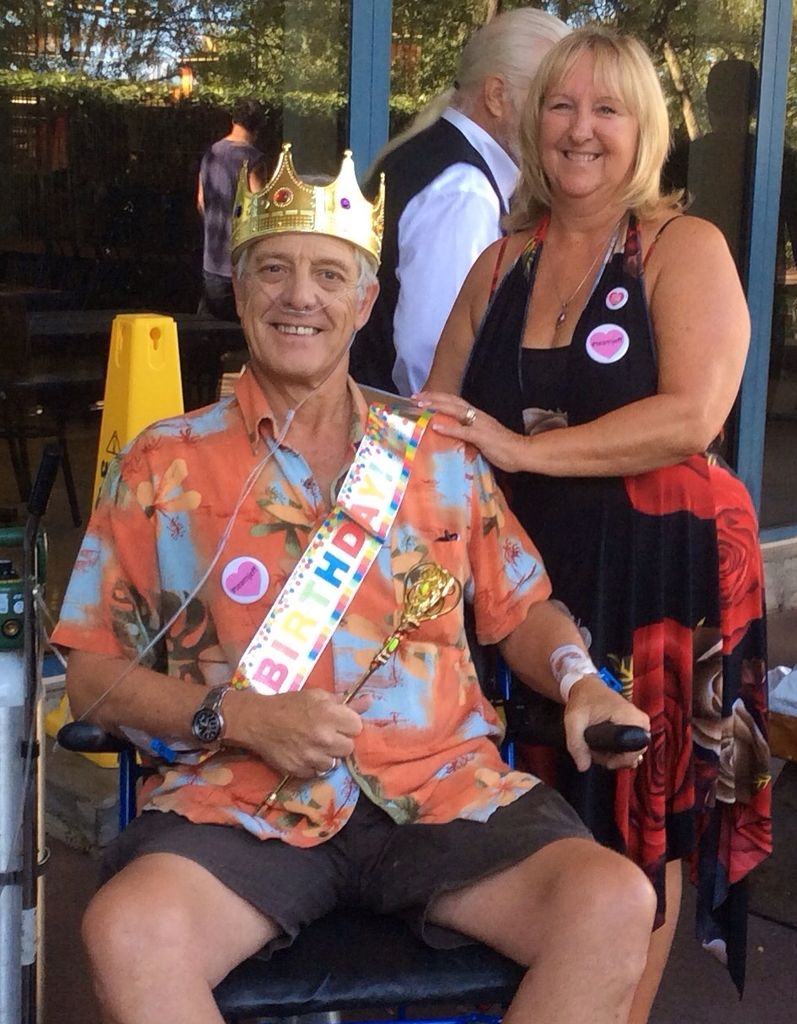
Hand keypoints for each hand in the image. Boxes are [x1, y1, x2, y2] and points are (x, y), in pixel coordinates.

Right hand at [228, 688, 362, 777]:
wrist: (259, 721)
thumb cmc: (289, 705)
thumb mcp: (317, 696)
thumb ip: (345, 701)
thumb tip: (370, 700)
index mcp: (330, 716)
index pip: (357, 727)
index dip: (348, 724)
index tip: (339, 722)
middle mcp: (324, 739)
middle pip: (349, 747)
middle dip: (340, 741)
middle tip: (327, 734)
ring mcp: (312, 757)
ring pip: (335, 763)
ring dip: (327, 755)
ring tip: (314, 745)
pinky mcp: (301, 771)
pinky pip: (318, 773)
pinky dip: (313, 765)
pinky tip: (304, 754)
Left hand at [413, 391, 523, 472]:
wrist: (522, 452)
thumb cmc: (503, 448)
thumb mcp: (481, 438)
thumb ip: (468, 434)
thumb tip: (453, 436)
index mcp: (477, 415)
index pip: (454, 402)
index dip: (438, 397)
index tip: (422, 397)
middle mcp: (477, 415)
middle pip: (452, 401)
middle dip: (432, 397)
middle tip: (414, 397)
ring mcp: (479, 425)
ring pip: (455, 410)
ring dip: (437, 406)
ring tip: (421, 405)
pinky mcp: (482, 437)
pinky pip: (463, 431)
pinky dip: (448, 427)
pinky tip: (435, 426)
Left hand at [563, 675, 650, 772]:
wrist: (587, 687)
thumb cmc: (582, 700)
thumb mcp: (573, 721)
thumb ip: (576, 744)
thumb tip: (583, 767)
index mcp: (630, 717)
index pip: (634, 752)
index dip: (616, 760)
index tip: (600, 756)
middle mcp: (640, 721)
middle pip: (634, 754)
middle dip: (613, 758)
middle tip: (594, 749)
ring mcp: (640, 724)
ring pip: (632, 753)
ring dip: (613, 755)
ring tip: (597, 744)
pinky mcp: (636, 727)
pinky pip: (630, 747)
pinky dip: (616, 750)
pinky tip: (603, 744)